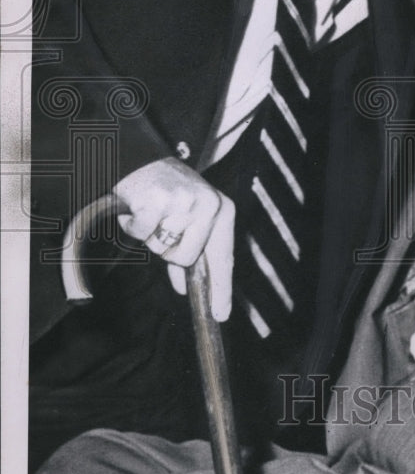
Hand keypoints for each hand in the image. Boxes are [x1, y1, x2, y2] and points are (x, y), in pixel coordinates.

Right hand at [113, 157, 233, 320]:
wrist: (141, 159)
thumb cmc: (167, 192)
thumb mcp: (189, 218)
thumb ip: (190, 252)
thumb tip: (185, 287)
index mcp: (222, 210)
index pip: (223, 257)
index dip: (221, 288)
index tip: (220, 314)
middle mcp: (209, 205)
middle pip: (187, 258)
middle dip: (168, 251)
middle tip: (162, 227)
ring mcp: (185, 203)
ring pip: (163, 249)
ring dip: (150, 236)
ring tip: (152, 212)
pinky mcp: (159, 201)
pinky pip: (142, 234)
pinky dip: (133, 225)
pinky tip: (137, 208)